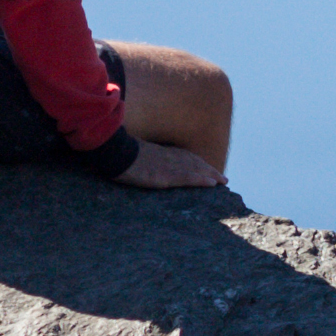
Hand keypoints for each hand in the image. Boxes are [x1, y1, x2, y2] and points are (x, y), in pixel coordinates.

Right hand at [119, 142, 233, 192]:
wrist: (113, 152)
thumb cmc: (118, 152)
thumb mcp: (134, 153)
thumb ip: (144, 157)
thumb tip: (143, 162)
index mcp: (161, 151)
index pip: (185, 157)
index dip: (198, 164)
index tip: (208, 169)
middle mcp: (169, 157)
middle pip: (194, 162)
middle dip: (209, 170)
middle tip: (222, 179)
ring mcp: (168, 166)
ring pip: (195, 170)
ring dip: (211, 175)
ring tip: (222, 182)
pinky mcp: (165, 176)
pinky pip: (187, 178)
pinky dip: (201, 180)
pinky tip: (212, 184)